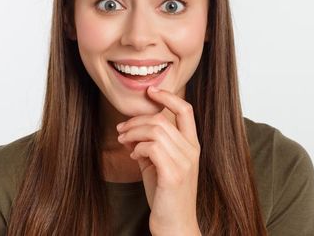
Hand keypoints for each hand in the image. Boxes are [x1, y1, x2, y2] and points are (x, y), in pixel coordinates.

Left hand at [116, 86, 201, 234]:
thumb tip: (131, 131)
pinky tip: (133, 156)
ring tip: (123, 141)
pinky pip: (152, 148)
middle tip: (121, 129)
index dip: (168, 96)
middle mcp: (192, 151)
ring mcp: (184, 163)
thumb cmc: (166, 196)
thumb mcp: (159, 166)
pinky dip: (138, 148)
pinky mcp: (173, 175)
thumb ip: (150, 146)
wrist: (174, 225)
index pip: (186, 110)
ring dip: (133, 133)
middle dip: (136, 121)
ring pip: (155, 131)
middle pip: (162, 119)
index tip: (150, 91)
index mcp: (192, 146)